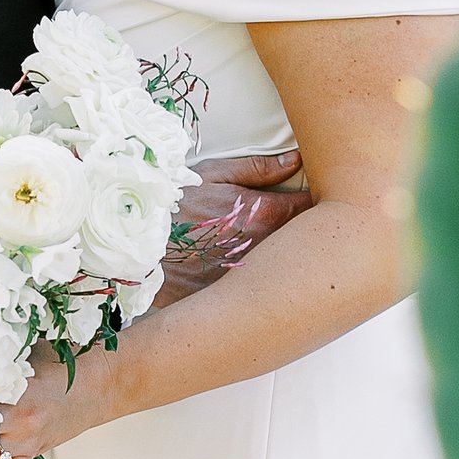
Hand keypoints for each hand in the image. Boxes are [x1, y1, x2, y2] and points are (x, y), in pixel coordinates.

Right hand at [159, 148, 308, 298]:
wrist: (138, 249)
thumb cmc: (175, 206)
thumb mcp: (213, 175)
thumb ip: (259, 169)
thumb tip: (296, 160)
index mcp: (266, 213)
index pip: (313, 207)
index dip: (320, 200)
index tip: (318, 197)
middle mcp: (268, 247)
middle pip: (309, 240)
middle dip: (313, 231)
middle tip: (309, 223)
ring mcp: (255, 276)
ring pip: (290, 267)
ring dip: (293, 258)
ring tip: (288, 250)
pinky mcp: (239, 297)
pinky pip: (266, 289)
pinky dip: (269, 282)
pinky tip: (264, 276)